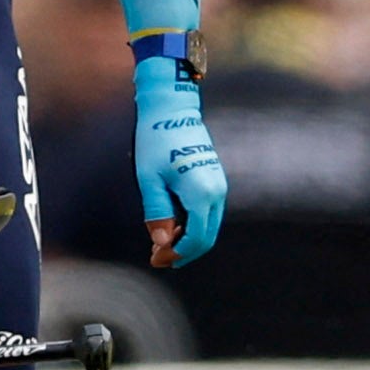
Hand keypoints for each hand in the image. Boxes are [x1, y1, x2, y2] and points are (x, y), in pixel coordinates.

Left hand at [133, 57, 225, 268]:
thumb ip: (157, 212)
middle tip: (157, 257)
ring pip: (208, 225)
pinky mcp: (215, 178)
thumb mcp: (149, 180)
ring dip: (187, 238)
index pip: (196, 239)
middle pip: (206, 237)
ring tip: (159, 242)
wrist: (172, 109)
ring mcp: (219, 185)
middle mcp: (216, 191)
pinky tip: (170, 223)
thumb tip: (161, 242)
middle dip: (183, 252)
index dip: (177, 254)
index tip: (156, 259)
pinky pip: (208, 211)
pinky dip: (192, 223)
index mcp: (201, 194)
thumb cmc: (156, 142)